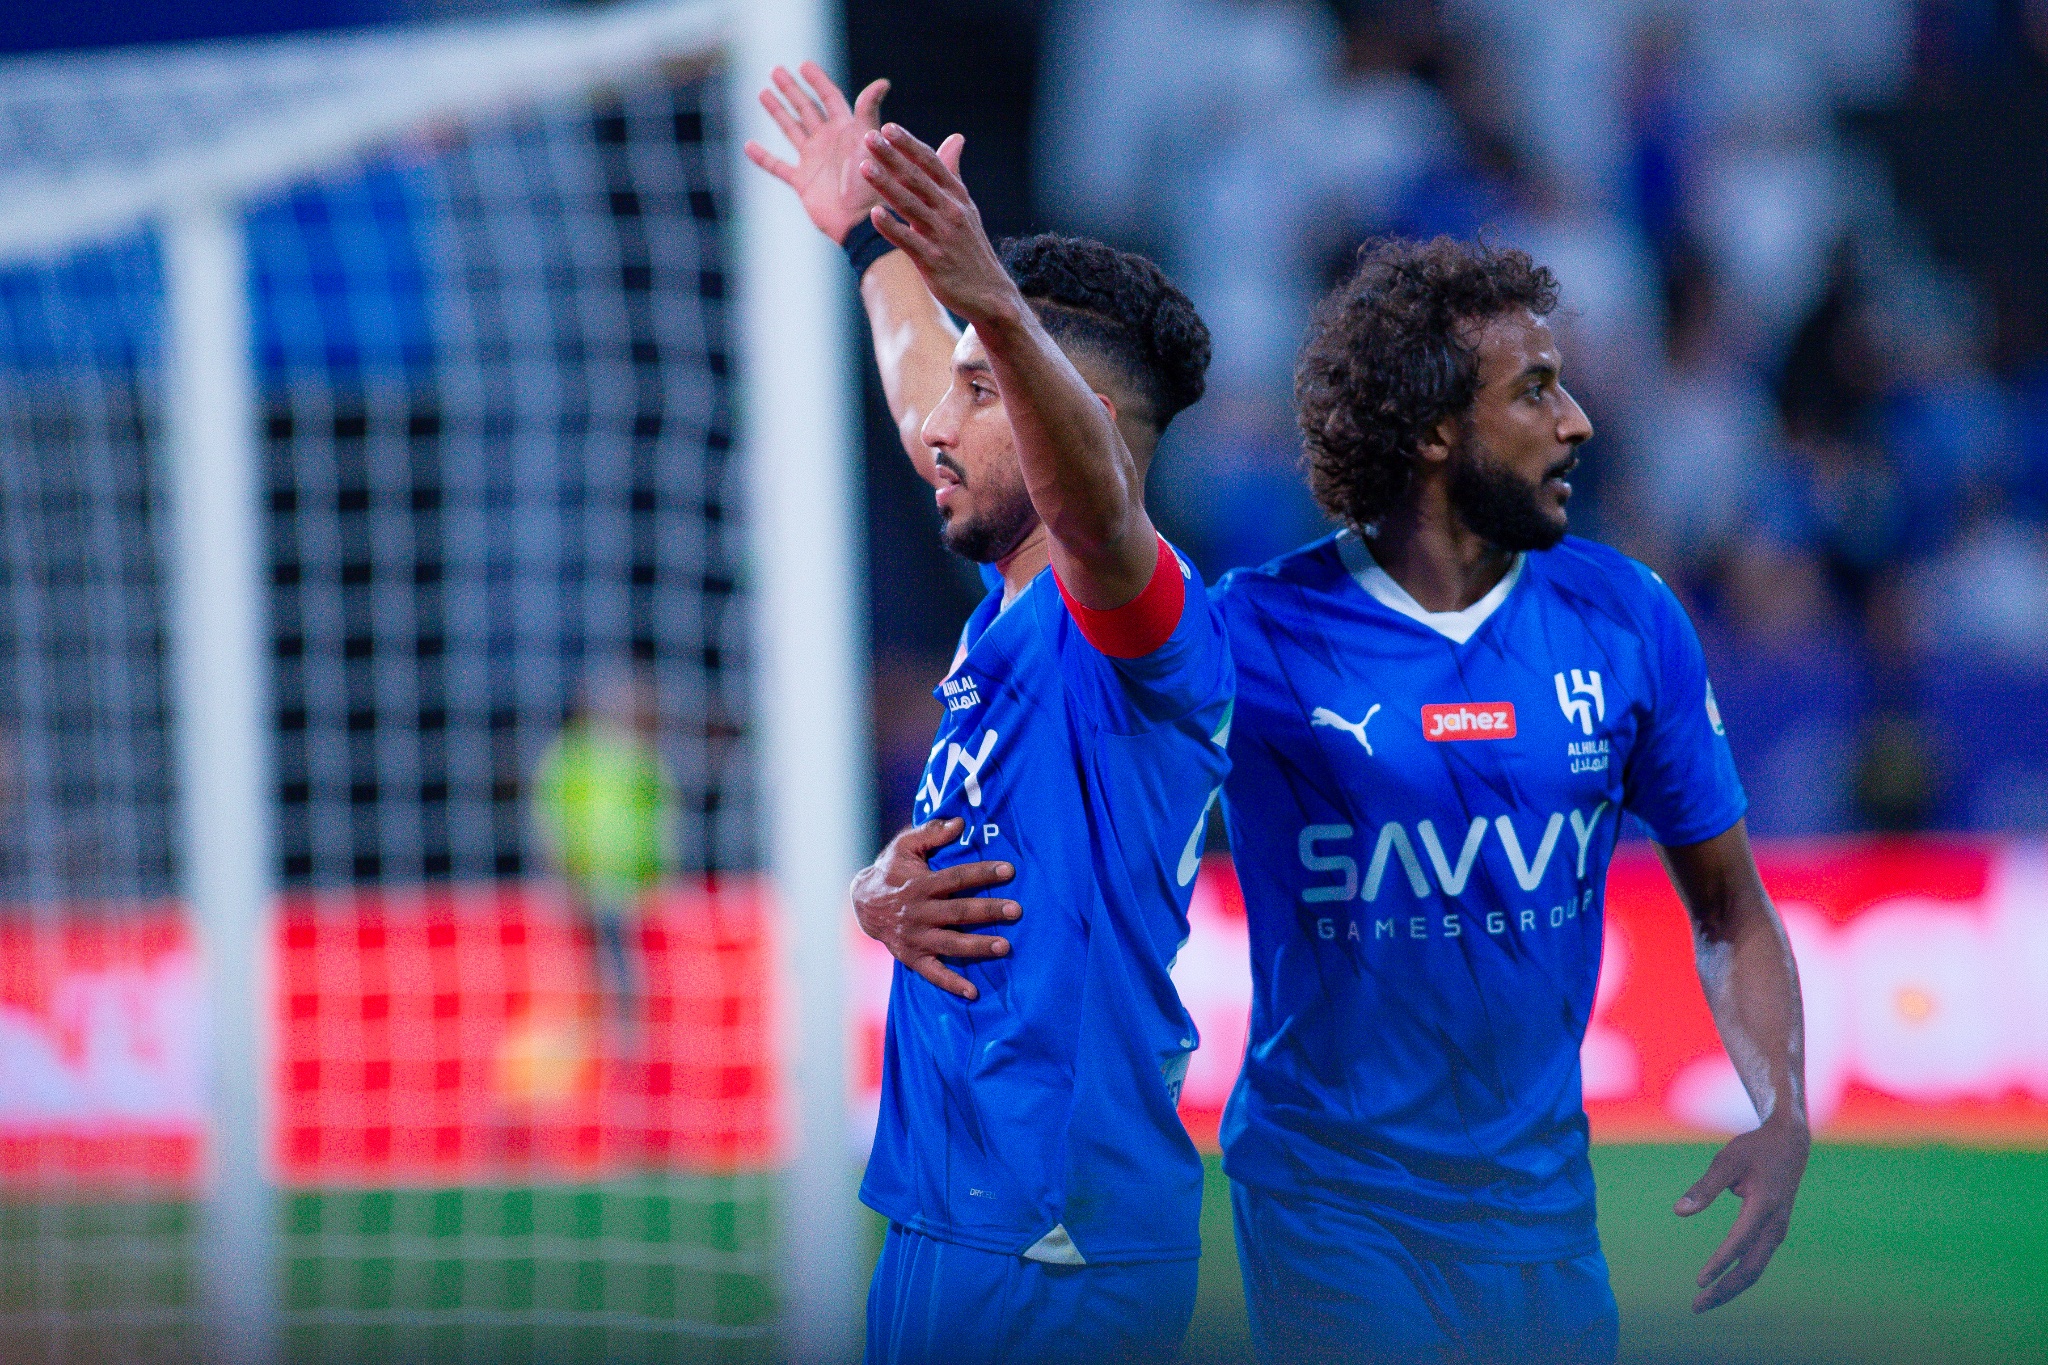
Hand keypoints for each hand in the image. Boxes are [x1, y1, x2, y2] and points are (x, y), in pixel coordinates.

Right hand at [743, 62, 960, 245]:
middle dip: (792, 89)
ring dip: (777, 111)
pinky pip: (778, 166)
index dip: (817, 80)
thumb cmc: (871, 184)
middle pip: (807, 108)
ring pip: (791, 129)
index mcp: (846, 130)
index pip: (829, 97)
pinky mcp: (803, 182)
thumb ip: (869, 112)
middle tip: (776, 70)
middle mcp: (829, 142)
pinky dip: (762, 157)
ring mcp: (814, 161)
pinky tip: (748, 145)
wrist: (861, 222)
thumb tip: (883, 82)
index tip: (804, 65)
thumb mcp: (871, 143)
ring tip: (763, 92)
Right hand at [850, 818, 1020, 1000]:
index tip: (1009, 870)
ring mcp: (916, 938)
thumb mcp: (905, 847)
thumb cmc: (891, 871)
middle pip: (959, 912)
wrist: (861, 903)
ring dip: (978, 946)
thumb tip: (959, 822)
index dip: (982, 873)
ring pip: (951, 944)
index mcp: (920, 885)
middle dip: (988, 911)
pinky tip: (973, 992)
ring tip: (1004, 947)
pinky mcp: (912, 957)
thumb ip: (930, 833)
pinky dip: (952, 984)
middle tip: (1016, 910)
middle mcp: (919, 913)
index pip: (956, 878)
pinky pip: (933, 973)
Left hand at [860, 124, 1014, 324]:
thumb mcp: (966, 207)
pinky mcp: (933, 261)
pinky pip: (908, 241)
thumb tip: (955, 138)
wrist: (989, 293)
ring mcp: (942, 236)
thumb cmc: (970, 247)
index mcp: (957, 197)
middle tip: (869, 137)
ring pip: (910, 205)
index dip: (909, 145)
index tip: (889, 128)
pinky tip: (874, 215)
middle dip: (892, 157)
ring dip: (886, 185)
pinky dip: (892, 228)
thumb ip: (952, 173)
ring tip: (864, 167)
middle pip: (917, 178)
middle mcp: (951, 212)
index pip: (932, 163)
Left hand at [1675, 1113, 1809, 1311]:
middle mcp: (1775, 1224)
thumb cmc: (1755, 1149)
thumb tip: (1678, 1212)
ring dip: (1731, 1288)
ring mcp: (1777, 1230)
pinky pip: (1757, 1261)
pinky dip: (1739, 1276)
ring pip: (1755, 1269)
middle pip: (1751, 1268)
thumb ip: (1704, 1188)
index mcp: (1764, 1205)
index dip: (1719, 1263)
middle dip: (1724, 1289)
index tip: (1699, 1280)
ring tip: (1704, 1302)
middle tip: (1696, 1306)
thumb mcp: (1726, 1160)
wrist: (1791, 1144)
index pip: (1739, 1241)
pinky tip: (1721, 1285)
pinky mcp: (1774, 1232)